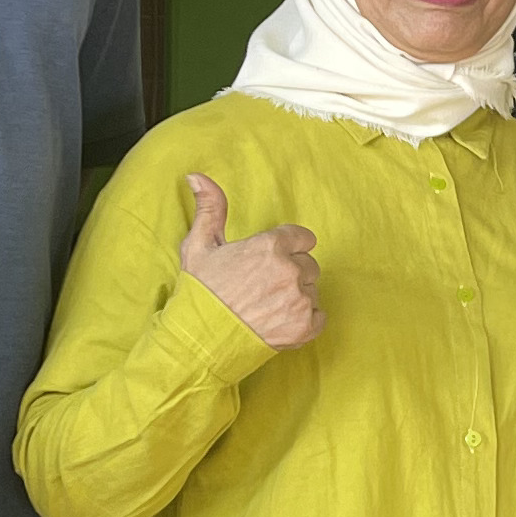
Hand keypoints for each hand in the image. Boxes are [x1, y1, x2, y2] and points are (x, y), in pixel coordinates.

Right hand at [179, 174, 323, 347]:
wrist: (199, 340)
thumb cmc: (200, 293)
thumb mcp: (199, 245)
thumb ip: (210, 208)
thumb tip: (197, 176)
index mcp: (270, 246)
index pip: (302, 238)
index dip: (287, 249)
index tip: (269, 262)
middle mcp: (289, 270)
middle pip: (308, 264)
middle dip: (291, 273)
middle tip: (263, 287)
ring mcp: (299, 300)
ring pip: (312, 290)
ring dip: (295, 297)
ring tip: (267, 306)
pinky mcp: (304, 327)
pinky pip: (319, 317)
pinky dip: (304, 320)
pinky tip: (279, 321)